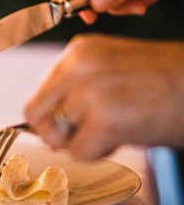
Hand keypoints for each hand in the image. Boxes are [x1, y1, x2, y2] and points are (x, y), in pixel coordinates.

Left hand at [24, 34, 183, 159]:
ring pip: (58, 138)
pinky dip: (100, 153)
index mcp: (78, 51)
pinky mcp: (106, 117)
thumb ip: (75, 89)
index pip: (38, 99)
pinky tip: (126, 135)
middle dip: (61, 133)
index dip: (55, 119)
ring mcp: (91, 90)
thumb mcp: (111, 71)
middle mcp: (79, 65)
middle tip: (94, 131)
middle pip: (37, 118)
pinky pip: (80, 153)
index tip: (77, 122)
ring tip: (117, 127)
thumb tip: (43, 124)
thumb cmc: (167, 84)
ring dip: (84, 143)